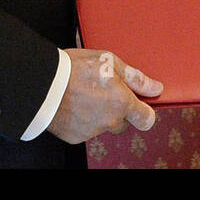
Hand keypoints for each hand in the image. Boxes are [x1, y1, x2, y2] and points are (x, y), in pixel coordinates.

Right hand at [46, 49, 163, 143]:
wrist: (42, 83)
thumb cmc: (76, 67)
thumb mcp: (110, 62)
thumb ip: (135, 78)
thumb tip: (156, 89)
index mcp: (122, 103)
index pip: (146, 119)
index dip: (145, 112)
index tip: (140, 105)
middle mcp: (110, 121)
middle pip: (123, 121)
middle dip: (118, 109)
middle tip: (103, 91)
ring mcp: (93, 131)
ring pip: (104, 125)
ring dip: (100, 114)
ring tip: (84, 94)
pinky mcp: (76, 137)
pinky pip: (86, 130)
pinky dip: (83, 120)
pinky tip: (74, 103)